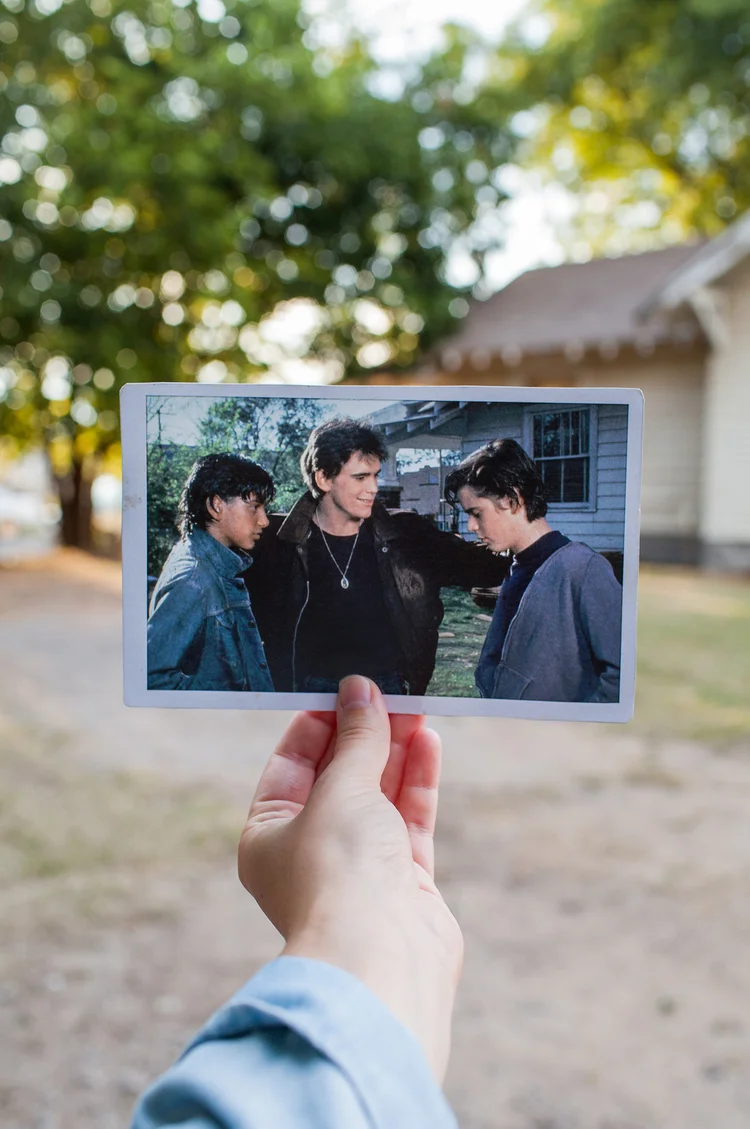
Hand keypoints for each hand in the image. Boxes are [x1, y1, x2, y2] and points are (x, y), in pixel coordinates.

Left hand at [238, 675, 462, 1081]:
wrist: (381, 960)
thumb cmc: (339, 877)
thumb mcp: (342, 789)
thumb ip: (357, 740)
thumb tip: (360, 692)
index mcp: (268, 835)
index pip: (291, 764)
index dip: (318, 723)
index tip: (344, 687)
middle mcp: (310, 851)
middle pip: (338, 776)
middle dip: (363, 733)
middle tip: (389, 690)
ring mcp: (358, 867)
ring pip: (378, 794)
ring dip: (395, 751)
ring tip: (416, 705)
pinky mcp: (401, 880)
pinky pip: (408, 817)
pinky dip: (417, 780)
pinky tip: (428, 741)